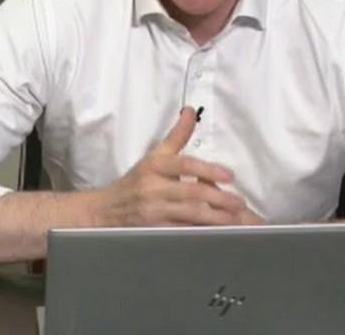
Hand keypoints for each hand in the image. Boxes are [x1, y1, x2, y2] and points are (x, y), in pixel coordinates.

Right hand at [95, 107, 252, 226]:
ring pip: (188, 215)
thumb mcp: (154, 157)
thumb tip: (190, 112)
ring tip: (234, 218)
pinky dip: (199, 233)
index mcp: (154, 166)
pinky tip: (215, 233)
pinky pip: (181, 232)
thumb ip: (177, 136)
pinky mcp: (153, 232)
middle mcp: (152, 188)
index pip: (183, 165)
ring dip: (214, 218)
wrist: (105, 211)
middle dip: (218, 199)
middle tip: (239, 202)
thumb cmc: (135, 182)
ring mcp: (152, 212)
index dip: (207, 169)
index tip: (228, 175)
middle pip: (190, 192)